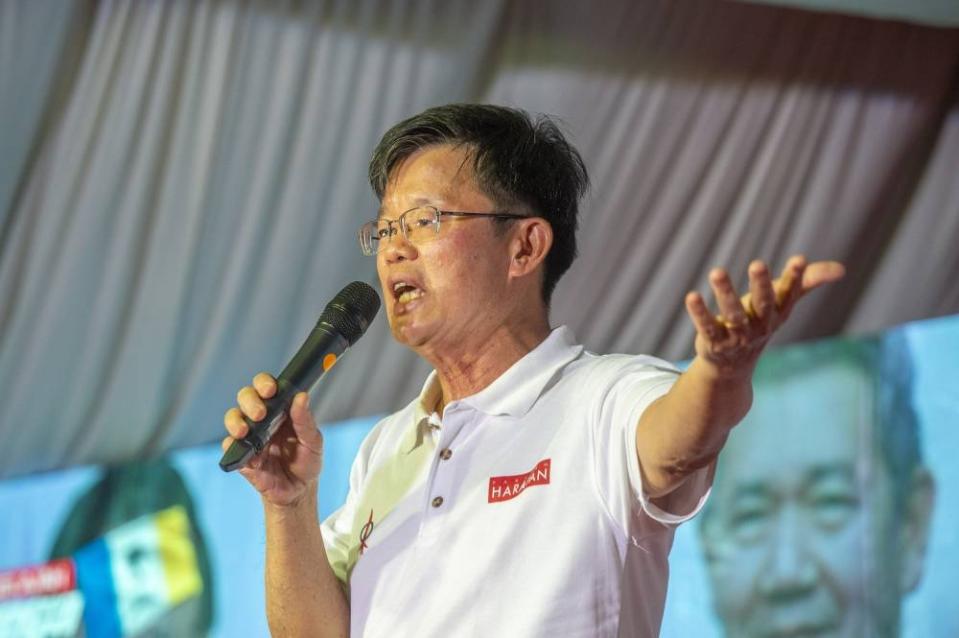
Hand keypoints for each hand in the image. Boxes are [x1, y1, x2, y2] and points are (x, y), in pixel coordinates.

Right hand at [222, 373, 323, 506]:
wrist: (298, 491)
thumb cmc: (306, 461)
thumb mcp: (313, 441)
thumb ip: (305, 420)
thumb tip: (302, 396)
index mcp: (280, 409)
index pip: (266, 387)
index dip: (264, 383)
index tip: (270, 390)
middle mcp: (262, 418)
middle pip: (246, 397)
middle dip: (250, 401)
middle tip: (260, 413)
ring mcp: (249, 436)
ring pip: (233, 418)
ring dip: (236, 421)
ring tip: (245, 431)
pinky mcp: (242, 455)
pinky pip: (230, 447)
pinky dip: (234, 447)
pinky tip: (248, 454)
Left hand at [684, 255, 844, 376]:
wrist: (732, 366)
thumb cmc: (759, 322)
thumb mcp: (782, 302)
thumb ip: (807, 282)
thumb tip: (842, 269)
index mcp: (777, 314)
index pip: (788, 294)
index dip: (794, 278)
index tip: (798, 260)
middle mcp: (760, 326)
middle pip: (762, 304)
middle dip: (761, 285)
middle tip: (759, 263)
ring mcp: (737, 337)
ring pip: (732, 314)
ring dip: (725, 293)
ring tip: (716, 272)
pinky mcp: (714, 342)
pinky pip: (707, 327)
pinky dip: (700, 313)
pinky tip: (692, 297)